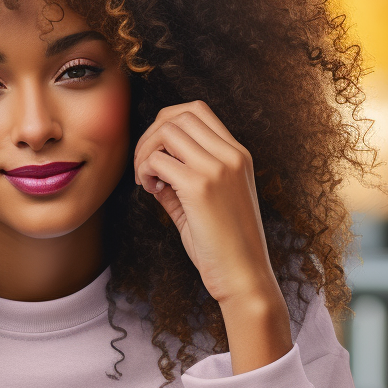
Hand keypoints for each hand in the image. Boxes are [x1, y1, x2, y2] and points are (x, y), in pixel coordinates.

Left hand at [133, 100, 291, 372]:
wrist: (244, 277)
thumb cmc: (223, 246)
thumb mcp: (204, 203)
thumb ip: (181, 179)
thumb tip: (150, 164)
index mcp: (237, 154)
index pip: (196, 110)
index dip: (165, 125)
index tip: (157, 156)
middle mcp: (231, 154)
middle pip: (177, 115)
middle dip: (149, 137)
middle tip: (144, 170)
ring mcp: (218, 168)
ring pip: (166, 132)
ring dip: (145, 153)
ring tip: (147, 182)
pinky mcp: (200, 187)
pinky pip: (158, 161)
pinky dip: (146, 172)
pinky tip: (152, 192)